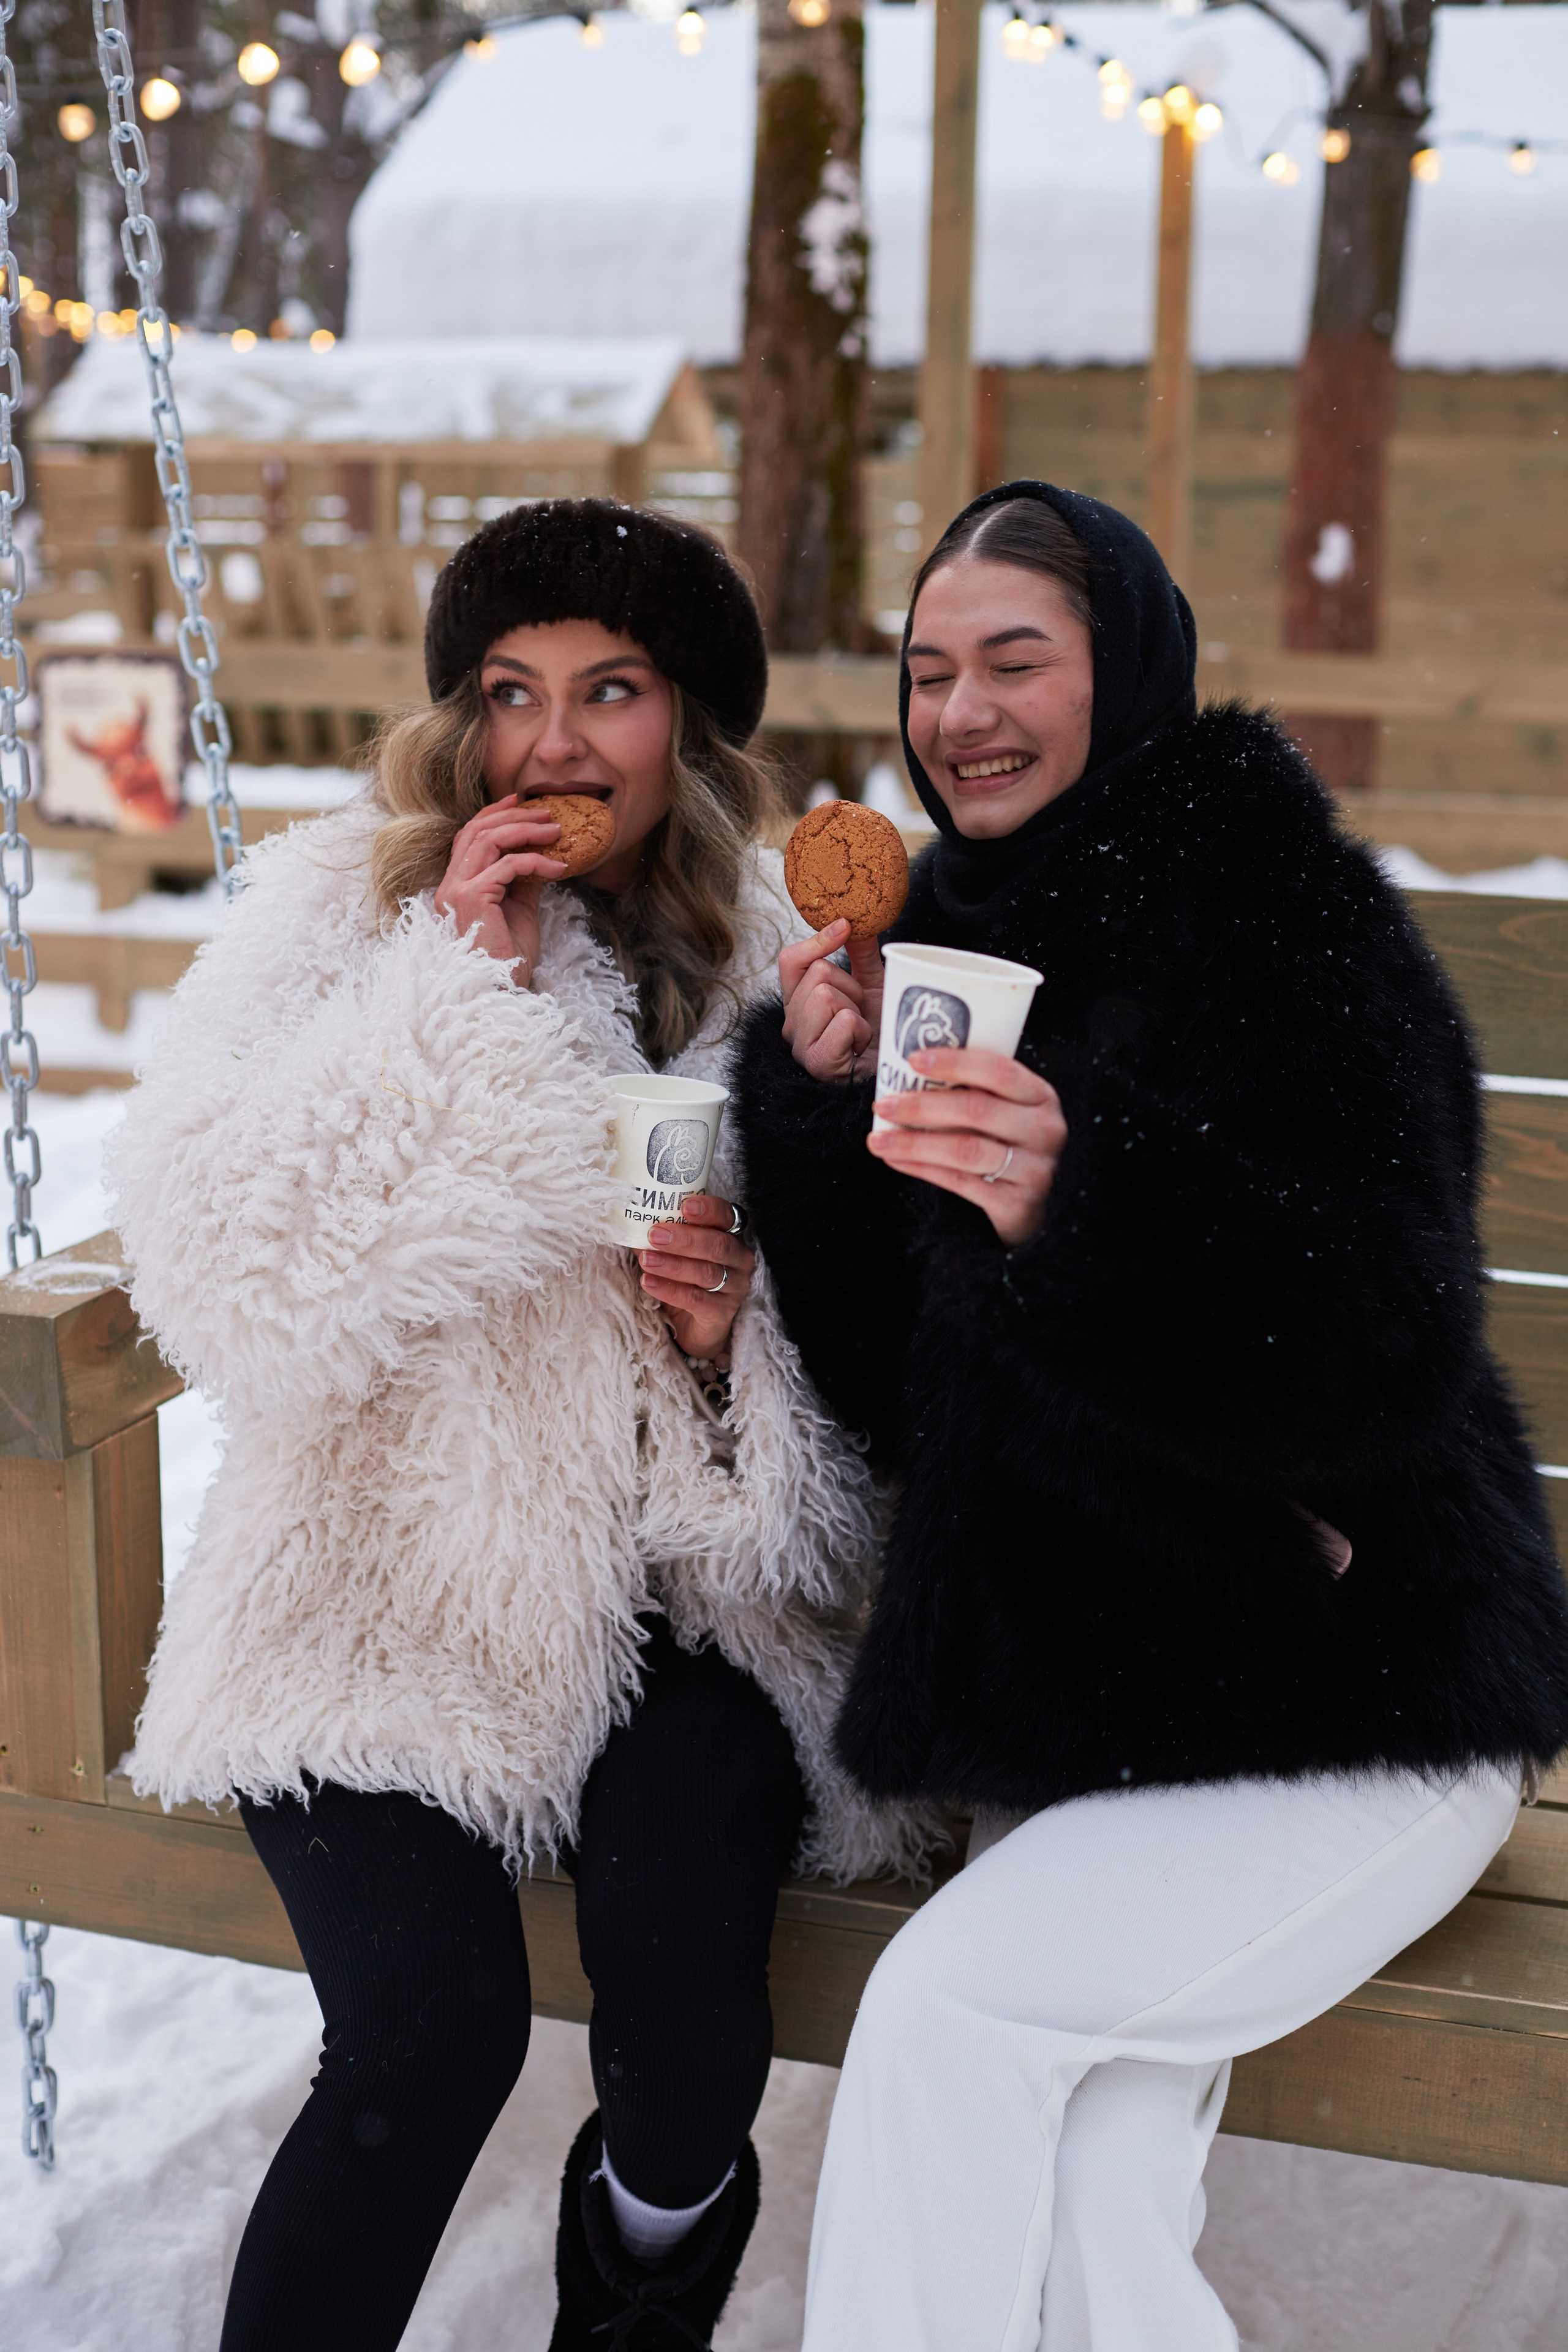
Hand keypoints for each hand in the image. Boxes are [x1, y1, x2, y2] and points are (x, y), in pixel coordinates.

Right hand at [433, 795, 567, 974]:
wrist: (502, 992)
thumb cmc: (509, 959)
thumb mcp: (519, 910)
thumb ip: (522, 880)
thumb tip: (538, 853)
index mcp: (456, 887)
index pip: (469, 838)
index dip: (493, 814)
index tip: (521, 802)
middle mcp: (450, 886)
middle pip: (476, 831)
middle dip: (513, 816)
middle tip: (547, 813)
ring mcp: (456, 892)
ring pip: (487, 840)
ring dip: (525, 830)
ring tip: (556, 831)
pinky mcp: (471, 899)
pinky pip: (508, 866)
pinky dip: (536, 861)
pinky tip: (558, 870)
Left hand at [638, 1194, 755, 1359]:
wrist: (694, 1325)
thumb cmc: (685, 1279)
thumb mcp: (675, 1253)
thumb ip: (660, 1237)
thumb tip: (632, 1224)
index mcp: (730, 1235)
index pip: (727, 1216)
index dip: (710, 1209)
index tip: (685, 1206)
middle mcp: (739, 1259)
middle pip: (718, 1245)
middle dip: (685, 1239)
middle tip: (655, 1235)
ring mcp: (735, 1287)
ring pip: (706, 1273)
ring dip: (673, 1265)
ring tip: (647, 1260)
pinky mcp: (722, 1313)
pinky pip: (696, 1300)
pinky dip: (670, 1290)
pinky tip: (649, 1282)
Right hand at [780, 920, 885, 1084]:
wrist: (894, 1074)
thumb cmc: (882, 1035)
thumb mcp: (872, 985)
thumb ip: (860, 953)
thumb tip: (856, 918)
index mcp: (799, 1002)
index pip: (790, 960)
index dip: (817, 940)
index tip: (844, 926)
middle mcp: (792, 1024)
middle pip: (817, 974)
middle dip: (851, 988)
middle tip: (861, 1013)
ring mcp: (801, 1045)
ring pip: (826, 995)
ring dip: (856, 1010)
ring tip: (861, 1031)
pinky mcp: (817, 1062)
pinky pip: (843, 1021)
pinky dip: (862, 1031)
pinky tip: (862, 1047)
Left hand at [868, 1047, 1065, 1246]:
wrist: (1034, 1207)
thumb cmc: (1007, 1145)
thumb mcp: (1004, 1111)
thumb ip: (973, 1090)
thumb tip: (909, 1069)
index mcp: (1041, 1096)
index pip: (999, 1070)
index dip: (955, 1062)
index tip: (913, 1059)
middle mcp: (1045, 1130)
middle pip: (977, 1110)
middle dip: (922, 1106)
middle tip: (883, 1105)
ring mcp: (1035, 1170)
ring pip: (965, 1150)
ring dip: (914, 1143)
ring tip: (878, 1140)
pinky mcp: (1018, 1205)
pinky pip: (960, 1183)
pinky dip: (922, 1169)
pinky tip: (896, 1160)